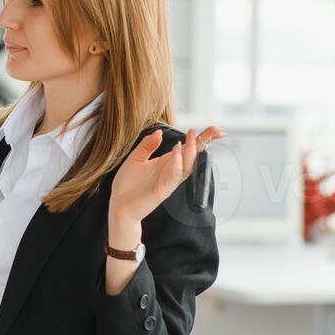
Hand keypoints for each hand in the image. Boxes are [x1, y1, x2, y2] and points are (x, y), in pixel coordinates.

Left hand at [108, 127, 223, 228]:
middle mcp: (171, 170)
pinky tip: (177, 150)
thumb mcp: (136, 158)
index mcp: (167, 162)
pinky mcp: (163, 190)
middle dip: (204, 142)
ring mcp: (169, 181)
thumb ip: (147, 144)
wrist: (119, 205)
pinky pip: (174, 176)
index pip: (188, 148)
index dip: (202, 138)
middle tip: (215, 130)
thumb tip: (160, 131)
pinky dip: (177, 163)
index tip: (215, 128)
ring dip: (191, 150)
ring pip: (187, 165)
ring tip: (192, 136)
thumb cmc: (127, 185)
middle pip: (193, 155)